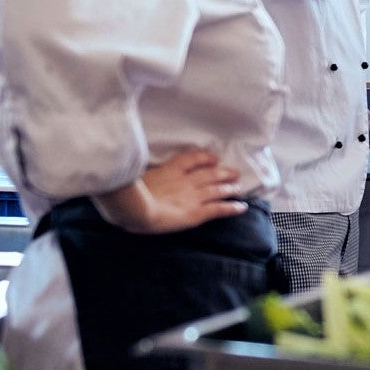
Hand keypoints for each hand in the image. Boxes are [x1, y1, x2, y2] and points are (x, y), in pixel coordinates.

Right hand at [93, 147, 245, 233]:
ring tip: (238, 187)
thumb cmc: (128, 194)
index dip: (204, 157)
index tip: (213, 157)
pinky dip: (231, 207)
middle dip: (223, 172)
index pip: (191, 159)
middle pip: (208, 173)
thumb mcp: (134, 176)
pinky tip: (241, 207)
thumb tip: (138, 169)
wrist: (135, 208)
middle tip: (235, 171)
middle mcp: (185, 181)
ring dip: (229, 188)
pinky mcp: (196, 213)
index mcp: (170, 170)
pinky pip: (218, 208)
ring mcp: (193, 196)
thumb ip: (142, 173)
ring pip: (217, 189)